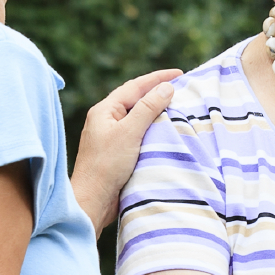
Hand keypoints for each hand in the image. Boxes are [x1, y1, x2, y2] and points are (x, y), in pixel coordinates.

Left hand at [73, 67, 182, 231]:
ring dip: (156, 111)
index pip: (135, 87)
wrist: (93, 200)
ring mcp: (110, 137)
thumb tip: (166, 87)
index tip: (180, 74)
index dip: (157, 78)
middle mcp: (106, 121)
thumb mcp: (129, 132)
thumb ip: (147, 108)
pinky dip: (153, 130)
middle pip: (135, 100)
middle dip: (157, 92)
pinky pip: (138, 134)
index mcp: (104, 110)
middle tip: (181, 87)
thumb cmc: (107, 165)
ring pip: (137, 118)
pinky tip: (165, 133)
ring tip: (177, 108)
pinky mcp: (117, 154)